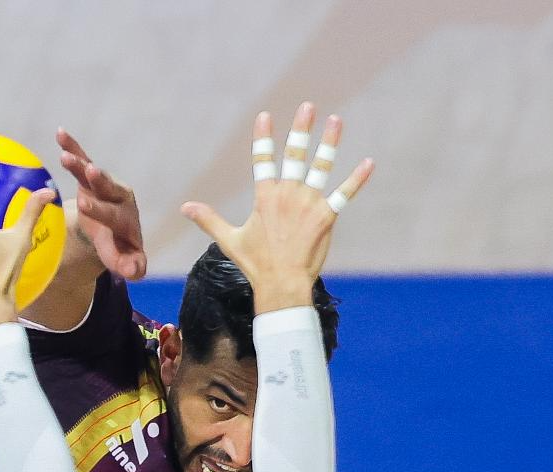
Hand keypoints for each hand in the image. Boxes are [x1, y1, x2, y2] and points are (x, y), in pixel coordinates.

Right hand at [57, 128, 145, 279]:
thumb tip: (133, 271)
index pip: (113, 215)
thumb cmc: (118, 248)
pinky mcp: (92, 177)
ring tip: (66, 155)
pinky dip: (72, 147)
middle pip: (107, 189)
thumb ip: (130, 266)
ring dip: (80, 163)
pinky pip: (82, 159)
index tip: (84, 205)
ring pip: (93, 173)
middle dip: (97, 181)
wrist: (114, 231)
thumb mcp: (125, 260)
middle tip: (88, 171)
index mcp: (126, 219)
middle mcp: (118, 198)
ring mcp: (105, 186)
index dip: (100, 210)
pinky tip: (60, 133)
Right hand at [181, 104, 372, 313]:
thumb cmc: (255, 263)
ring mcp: (308, 204)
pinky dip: (357, 179)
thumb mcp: (228, 239)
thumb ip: (208, 219)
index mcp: (265, 197)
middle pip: (295, 154)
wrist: (281, 284)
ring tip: (336, 121)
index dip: (264, 137)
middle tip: (308, 107)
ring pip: (321, 166)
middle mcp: (287, 195)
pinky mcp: (326, 217)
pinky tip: (368, 163)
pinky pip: (344, 194)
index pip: (263, 160)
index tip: (265, 115)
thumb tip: (184, 207)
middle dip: (301, 129)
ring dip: (329, 142)